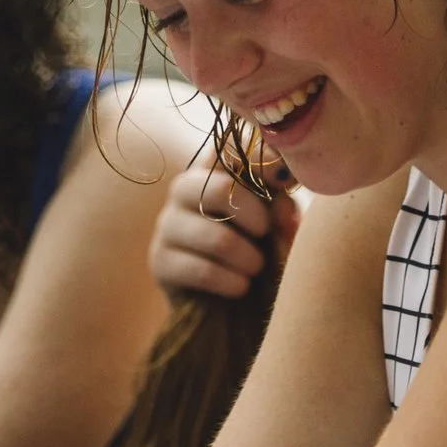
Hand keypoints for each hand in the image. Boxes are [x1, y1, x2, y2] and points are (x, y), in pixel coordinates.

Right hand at [149, 157, 300, 299]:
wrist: (227, 299)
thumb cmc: (257, 249)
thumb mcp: (277, 226)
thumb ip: (282, 211)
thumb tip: (282, 205)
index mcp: (214, 169)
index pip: (228, 146)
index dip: (259, 159)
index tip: (286, 180)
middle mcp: (184, 189)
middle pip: (217, 189)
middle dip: (254, 216)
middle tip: (265, 234)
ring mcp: (167, 224)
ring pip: (215, 237)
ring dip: (248, 258)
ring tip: (257, 267)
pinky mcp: (160, 261)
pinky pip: (201, 270)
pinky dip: (231, 281)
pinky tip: (240, 286)